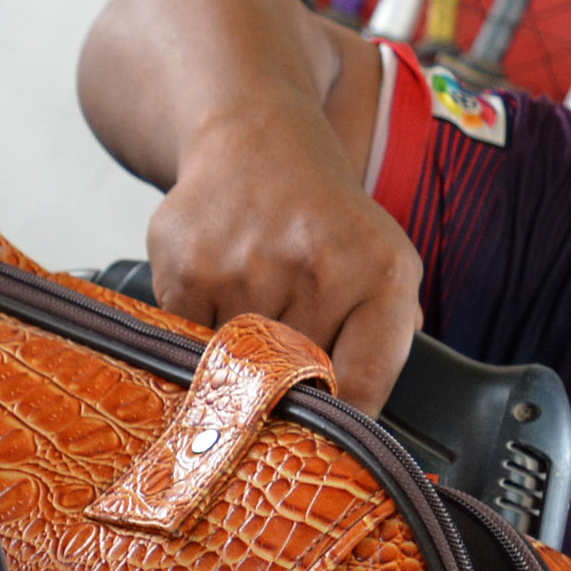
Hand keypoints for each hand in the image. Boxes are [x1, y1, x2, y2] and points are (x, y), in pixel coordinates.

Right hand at [145, 107, 422, 404]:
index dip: (338, 424)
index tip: (320, 431)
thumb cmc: (321, 219)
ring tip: (247, 310)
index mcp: (380, 273)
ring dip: (235, 359)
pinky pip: (188, 344)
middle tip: (275, 364)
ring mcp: (248, 268)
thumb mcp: (381, 264)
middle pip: (290, 387)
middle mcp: (318, 268)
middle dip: (282, 389)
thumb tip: (359, 427)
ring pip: (235, 369)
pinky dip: (195, 335)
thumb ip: (382, 342)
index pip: (360, 389)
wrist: (254, 139)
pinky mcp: (188, 269)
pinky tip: (213, 294)